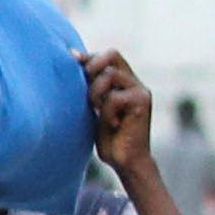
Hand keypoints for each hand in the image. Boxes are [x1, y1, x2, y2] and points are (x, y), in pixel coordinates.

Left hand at [84, 51, 156, 182]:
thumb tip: (74, 60)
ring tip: (98, 110)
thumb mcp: (95, 107)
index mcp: (124, 81)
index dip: (88, 57)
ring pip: (110, 75)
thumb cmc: (109, 137)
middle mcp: (134, 82)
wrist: (127, 161)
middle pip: (112, 54)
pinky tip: (113, 124)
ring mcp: (140, 91)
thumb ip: (91, 86)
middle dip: (92, 66)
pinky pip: (114, 97)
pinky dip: (106, 111)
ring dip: (96, 92)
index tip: (72, 61)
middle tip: (84, 87)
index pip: (106, 56)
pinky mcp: (142, 102)